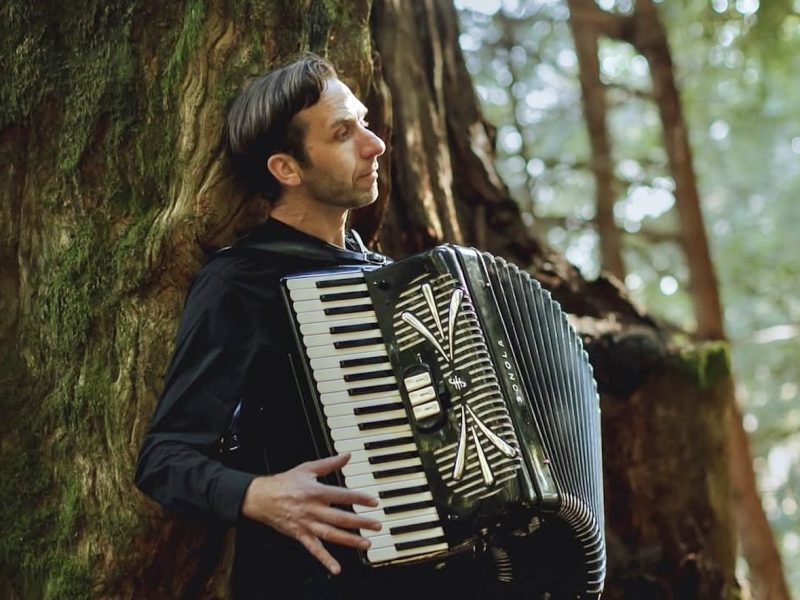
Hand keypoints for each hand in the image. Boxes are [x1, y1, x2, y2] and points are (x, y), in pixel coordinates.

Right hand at [240, 452, 381, 574]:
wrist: (262, 498)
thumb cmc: (285, 482)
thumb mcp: (307, 468)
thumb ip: (329, 463)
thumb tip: (347, 455)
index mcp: (316, 491)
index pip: (343, 495)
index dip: (360, 498)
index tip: (374, 502)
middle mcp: (313, 509)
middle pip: (341, 517)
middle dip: (361, 522)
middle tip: (377, 525)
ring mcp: (307, 524)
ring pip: (332, 534)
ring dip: (350, 540)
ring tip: (366, 543)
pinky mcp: (300, 535)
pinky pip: (314, 549)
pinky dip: (325, 559)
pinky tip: (336, 568)